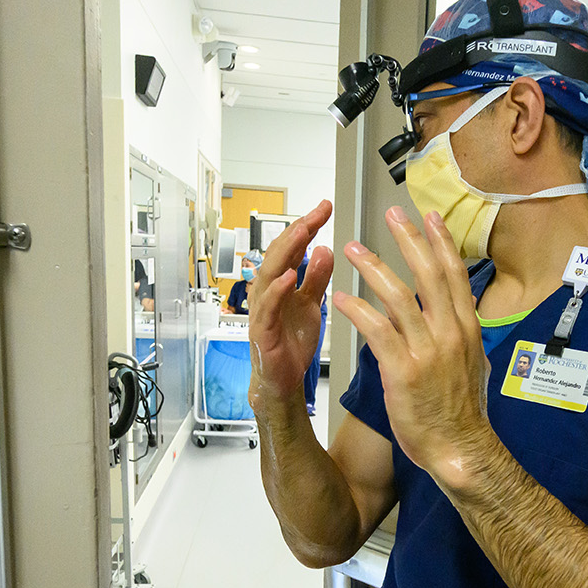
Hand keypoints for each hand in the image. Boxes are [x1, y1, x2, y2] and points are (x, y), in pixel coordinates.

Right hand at [247, 201, 334, 412]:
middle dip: (297, 231)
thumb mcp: (312, 305)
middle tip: (316, 214)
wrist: (282, 380)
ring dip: (286, 252)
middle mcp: (268, 292)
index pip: (292, 247)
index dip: (307, 226)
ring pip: (269, 274)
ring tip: (302, 233)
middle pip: (278, 253)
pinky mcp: (262, 331)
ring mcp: (262, 310)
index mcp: (281, 283)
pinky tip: (289, 277)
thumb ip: (316, 278)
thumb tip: (324, 249)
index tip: (325, 208)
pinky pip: (267, 307)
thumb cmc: (291, 343)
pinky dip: (277, 291)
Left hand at [332, 207, 497, 488]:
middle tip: (391, 214)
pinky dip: (357, 309)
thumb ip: (462, 334)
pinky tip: (340, 298)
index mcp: (467, 329)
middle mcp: (450, 333)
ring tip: (351, 249)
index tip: (429, 217)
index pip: (455, 275)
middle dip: (409, 239)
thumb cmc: (462, 413)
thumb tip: (462, 313)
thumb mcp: (472, 364)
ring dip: (372, 266)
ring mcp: (428, 351)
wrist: (460, 449)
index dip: (441, 243)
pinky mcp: (403, 370)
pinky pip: (377, 330)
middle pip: (429, 274)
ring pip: (398, 296)